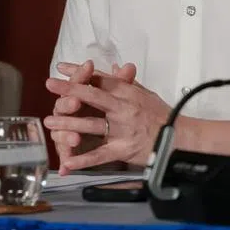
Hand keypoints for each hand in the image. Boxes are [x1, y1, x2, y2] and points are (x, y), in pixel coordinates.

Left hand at [44, 64, 169, 171]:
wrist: (179, 138)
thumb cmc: (162, 115)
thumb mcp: (145, 94)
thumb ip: (127, 83)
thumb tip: (114, 68)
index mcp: (128, 92)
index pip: (101, 79)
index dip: (80, 72)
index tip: (62, 68)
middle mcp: (124, 108)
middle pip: (92, 96)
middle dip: (68, 90)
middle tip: (50, 84)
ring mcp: (123, 129)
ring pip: (91, 124)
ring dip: (68, 123)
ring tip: (50, 121)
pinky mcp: (123, 150)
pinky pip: (99, 155)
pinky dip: (82, 159)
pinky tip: (66, 162)